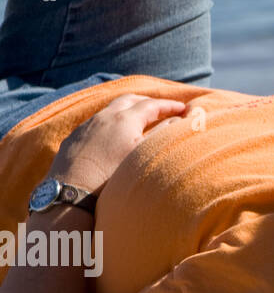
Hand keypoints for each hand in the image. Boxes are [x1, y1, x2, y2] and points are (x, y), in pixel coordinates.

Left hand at [47, 94, 187, 193]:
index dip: (169, 105)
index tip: (183, 108)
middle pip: (129, 99)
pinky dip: (110, 122)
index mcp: (125, 119)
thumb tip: (178, 119)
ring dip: (127, 110)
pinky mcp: (73, 138)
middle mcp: (105, 117)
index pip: (152, 105)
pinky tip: (112, 135)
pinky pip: (95, 122)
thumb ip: (163, 134)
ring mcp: (86, 126)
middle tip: (161, 109)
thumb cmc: (112, 176)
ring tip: (138, 120)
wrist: (72, 193)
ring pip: (110, 109)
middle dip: (147, 102)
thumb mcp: (143, 155)